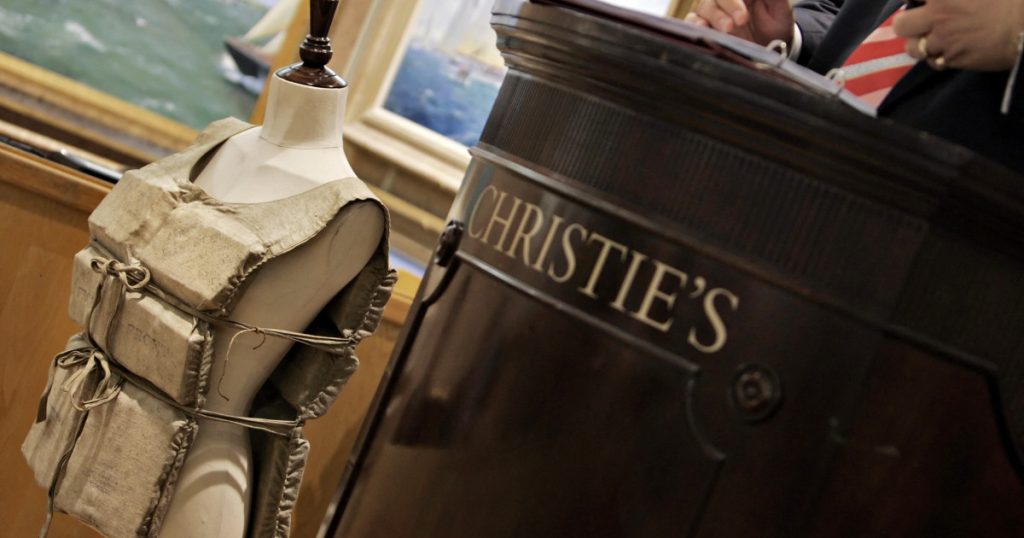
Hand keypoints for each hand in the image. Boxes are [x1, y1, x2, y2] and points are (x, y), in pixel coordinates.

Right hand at [684, 0, 794, 46]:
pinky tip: (701, 29)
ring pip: (704, 8)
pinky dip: (692, 24)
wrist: (770, 49)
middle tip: (735, 24)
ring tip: (723, 30)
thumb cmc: (776, 26)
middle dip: (725, 9)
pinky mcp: (704, 27)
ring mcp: (713, 13)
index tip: (743, 17)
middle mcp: (726, 0)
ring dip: (711, 17)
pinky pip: (691, 22)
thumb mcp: (781, 10)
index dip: (733, 1)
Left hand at [893, 0, 1023, 70]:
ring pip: (913, 47)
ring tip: (932, 37)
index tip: (916, 1)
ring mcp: (944, 40)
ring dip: (919, 42)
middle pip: (901, 24)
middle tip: (920, 20)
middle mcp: (937, 16)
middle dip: (907, 22)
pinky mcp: (954, 59)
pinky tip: (946, 50)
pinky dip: (936, 57)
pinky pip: (933, 62)